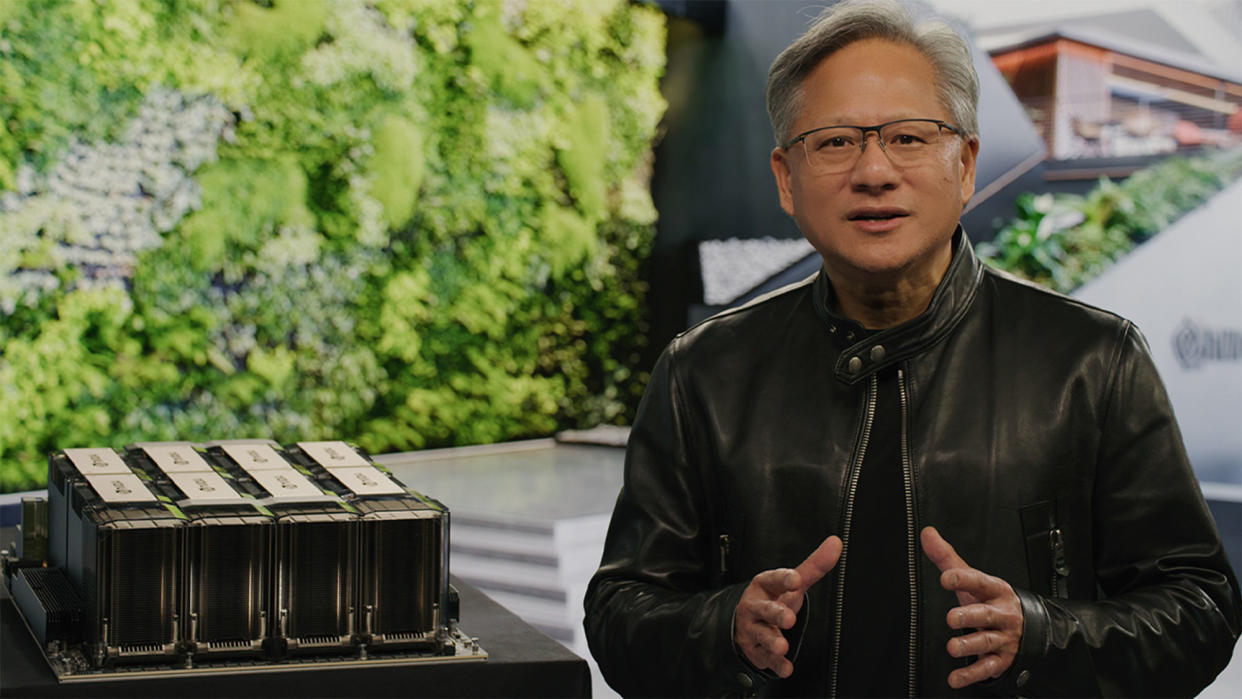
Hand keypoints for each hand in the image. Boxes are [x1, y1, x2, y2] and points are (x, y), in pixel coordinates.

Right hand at [732, 535, 841, 677]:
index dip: (783, 579)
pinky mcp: (755, 650)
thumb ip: (814, 565)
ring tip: (782, 645)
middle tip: (789, 618)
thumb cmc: (772, 597)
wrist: (744, 621)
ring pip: (762, 634)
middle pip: (764, 609)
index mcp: (765, 585)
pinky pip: (764, 658)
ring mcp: (753, 629)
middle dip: (775, 613)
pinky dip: (775, 663)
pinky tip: (786, 668)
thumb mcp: (791, 581)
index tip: (796, 579)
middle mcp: (755, 606)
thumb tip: (836, 543)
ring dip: (772, 641)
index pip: (772, 579)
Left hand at [921, 526, 1023, 688]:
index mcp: (995, 591)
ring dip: (969, 645)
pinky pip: (987, 668)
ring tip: (952, 647)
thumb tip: (927, 534)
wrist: (1028, 627)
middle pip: (986, 614)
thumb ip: (948, 558)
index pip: (979, 582)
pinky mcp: (1002, 660)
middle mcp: (1001, 614)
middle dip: (970, 616)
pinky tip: (955, 678)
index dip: (963, 578)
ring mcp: (1003, 638)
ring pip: (987, 641)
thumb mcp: (973, 579)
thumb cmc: (992, 600)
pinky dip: (970, 675)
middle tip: (952, 618)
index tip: (946, 577)